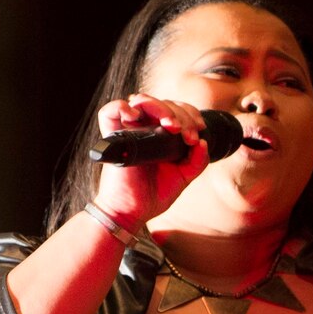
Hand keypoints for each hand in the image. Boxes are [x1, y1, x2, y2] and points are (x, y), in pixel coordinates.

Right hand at [91, 93, 208, 228]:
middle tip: (188, 135)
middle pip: (162, 102)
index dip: (190, 112)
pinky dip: (122, 107)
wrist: (133, 212)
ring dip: (161, 108)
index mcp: (160, 134)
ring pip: (141, 101)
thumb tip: (203, 142)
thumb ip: (197, 161)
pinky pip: (109, 112)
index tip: (199, 129)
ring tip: (172, 126)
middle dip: (182, 114)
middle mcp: (144, 128)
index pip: (175, 108)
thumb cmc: (154, 194)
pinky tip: (136, 117)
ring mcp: (128, 131)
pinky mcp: (112, 138)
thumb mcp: (184, 176)